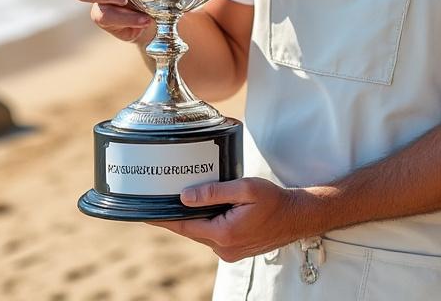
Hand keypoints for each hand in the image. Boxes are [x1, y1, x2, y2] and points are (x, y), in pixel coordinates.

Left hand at [153, 178, 324, 261]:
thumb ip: (215, 192)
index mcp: (224, 233)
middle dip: (175, 215)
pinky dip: (206, 223)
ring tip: (180, 200)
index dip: (161, 219)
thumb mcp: (246, 189)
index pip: (183, 226)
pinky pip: (212, 235)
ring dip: (192, 219)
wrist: (297, 217)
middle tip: (158, 198)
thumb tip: (185, 197)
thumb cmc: (275, 200)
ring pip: (201, 232)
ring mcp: (229, 252)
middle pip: (190, 229)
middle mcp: (223, 247)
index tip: (143, 213)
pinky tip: (205, 209)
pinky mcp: (234, 250)